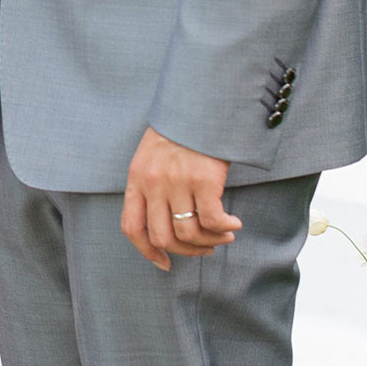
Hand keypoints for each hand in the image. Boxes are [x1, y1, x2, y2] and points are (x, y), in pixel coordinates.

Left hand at [120, 127, 240, 271]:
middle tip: (205, 248)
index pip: (132, 227)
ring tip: (224, 235)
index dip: (147, 251)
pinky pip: (212, 221)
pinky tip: (234, 223)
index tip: (164, 263)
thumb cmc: (181, 130)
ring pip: (189, 234)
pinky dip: (225, 227)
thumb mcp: (152, 155)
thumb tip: (165, 222)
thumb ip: (152, 185)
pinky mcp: (203, 180)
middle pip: (162, 237)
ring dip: (210, 242)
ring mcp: (177, 182)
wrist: (201, 102)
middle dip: (186, 251)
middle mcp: (153, 183)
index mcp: (136, 178)